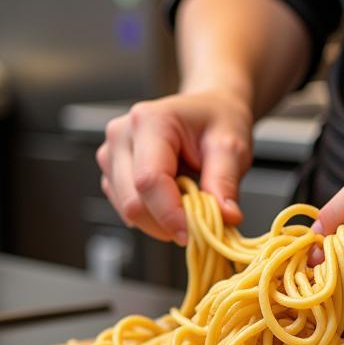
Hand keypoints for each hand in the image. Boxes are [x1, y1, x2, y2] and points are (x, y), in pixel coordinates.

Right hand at [96, 90, 252, 243]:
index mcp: (149, 121)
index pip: (149, 180)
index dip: (171, 214)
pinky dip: (153, 217)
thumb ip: (226, 181)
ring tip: (189, 202)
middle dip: (167, 222)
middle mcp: (121, 135)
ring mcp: (112, 154)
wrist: (208, 111)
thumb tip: (227, 216)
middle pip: (133, 201)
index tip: (196, 233)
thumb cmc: (217, 121)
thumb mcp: (232, 146)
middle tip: (200, 222)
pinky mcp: (112, 173)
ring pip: (128, 211)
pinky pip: (127, 211)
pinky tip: (173, 200)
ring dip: (161, 222)